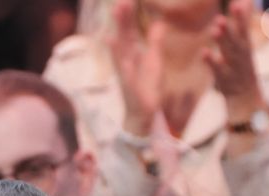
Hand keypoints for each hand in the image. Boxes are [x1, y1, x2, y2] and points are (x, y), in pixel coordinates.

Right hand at [108, 0, 164, 136]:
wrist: (144, 112)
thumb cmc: (148, 88)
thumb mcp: (155, 61)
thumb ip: (155, 42)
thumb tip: (158, 23)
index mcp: (134, 52)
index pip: (130, 29)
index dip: (129, 15)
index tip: (128, 0)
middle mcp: (126, 58)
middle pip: (124, 33)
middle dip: (123, 16)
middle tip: (121, 0)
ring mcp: (124, 69)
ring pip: (120, 44)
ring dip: (118, 28)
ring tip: (117, 11)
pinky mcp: (126, 80)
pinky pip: (120, 64)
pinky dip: (115, 53)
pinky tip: (110, 40)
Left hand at [203, 0, 262, 114]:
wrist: (245, 96)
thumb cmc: (242, 66)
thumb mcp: (244, 46)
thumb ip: (241, 26)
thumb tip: (241, 4)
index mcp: (245, 47)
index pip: (243, 31)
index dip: (240, 19)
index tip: (236, 6)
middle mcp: (240, 56)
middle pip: (234, 42)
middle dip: (228, 31)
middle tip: (220, 19)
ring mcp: (232, 68)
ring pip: (227, 54)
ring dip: (221, 43)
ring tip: (214, 31)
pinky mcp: (223, 79)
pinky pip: (217, 69)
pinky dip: (211, 61)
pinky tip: (204, 52)